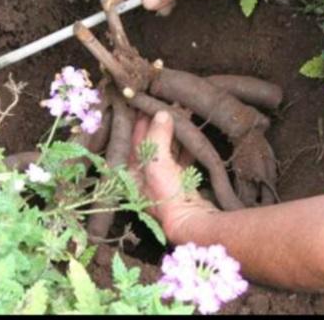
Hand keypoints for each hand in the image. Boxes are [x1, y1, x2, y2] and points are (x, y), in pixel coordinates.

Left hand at [129, 111, 217, 240]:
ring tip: (179, 114)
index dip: (140, 120)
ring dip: (172, 132)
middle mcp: (145, 176)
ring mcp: (163, 179)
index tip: (146, 102)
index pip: (134, 139)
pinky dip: (184, 144)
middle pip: (150, 143)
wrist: (191, 221)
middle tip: (165, 105)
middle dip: (157, 124)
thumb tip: (161, 113)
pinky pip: (180, 156)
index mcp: (132, 172)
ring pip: (166, 148)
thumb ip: (157, 136)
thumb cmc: (167, 195)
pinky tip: (190, 134)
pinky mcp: (181, 182)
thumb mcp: (157, 163)